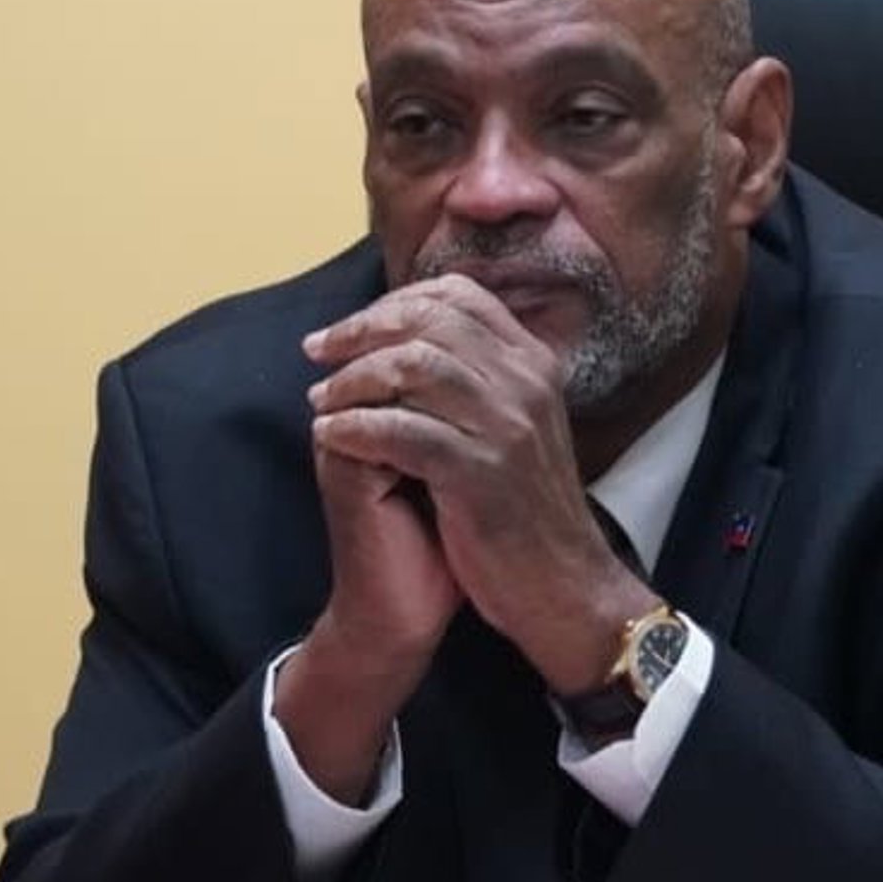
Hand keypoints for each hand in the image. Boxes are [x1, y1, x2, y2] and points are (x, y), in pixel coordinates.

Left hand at [302, 275, 649, 693]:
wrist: (564, 585)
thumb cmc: (526, 509)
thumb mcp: (520, 427)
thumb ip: (482, 381)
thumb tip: (414, 341)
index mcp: (535, 365)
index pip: (461, 296)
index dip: (395, 302)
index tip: (351, 329)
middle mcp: (526, 385)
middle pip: (430, 322)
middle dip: (361, 332)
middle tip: (317, 353)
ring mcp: (507, 428)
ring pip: (414, 368)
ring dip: (352, 380)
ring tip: (321, 401)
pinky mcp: (481, 475)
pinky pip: (402, 432)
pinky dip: (356, 429)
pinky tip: (330, 437)